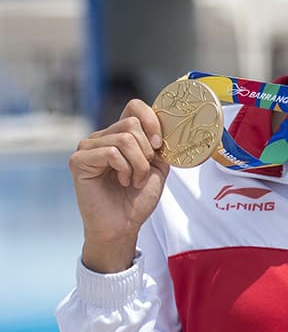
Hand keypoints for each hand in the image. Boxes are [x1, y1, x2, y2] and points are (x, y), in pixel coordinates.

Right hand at [68, 100, 169, 272]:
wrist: (125, 224)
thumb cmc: (138, 197)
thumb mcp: (158, 166)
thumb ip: (159, 144)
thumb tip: (164, 126)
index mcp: (121, 134)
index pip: (134, 107)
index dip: (152, 120)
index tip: (160, 145)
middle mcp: (102, 136)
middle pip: (132, 124)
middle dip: (147, 151)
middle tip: (144, 171)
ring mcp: (88, 147)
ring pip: (124, 139)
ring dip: (138, 164)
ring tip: (134, 180)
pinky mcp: (78, 160)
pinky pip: (111, 152)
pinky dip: (125, 169)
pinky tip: (122, 182)